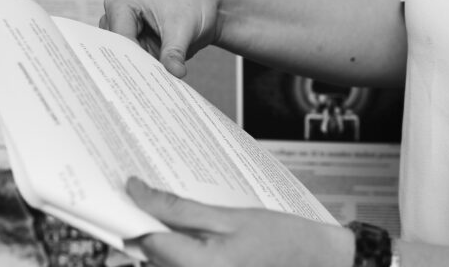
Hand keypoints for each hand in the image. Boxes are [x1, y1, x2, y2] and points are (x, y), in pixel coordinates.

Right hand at [101, 0, 220, 77]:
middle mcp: (118, 18)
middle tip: (143, 89)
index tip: (140, 79)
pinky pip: (138, 64)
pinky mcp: (140, 46)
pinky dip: (148, 74)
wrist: (209, 4)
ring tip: (151, 90)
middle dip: (132, 69)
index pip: (119, 38)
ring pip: (126, 60)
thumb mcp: (183, 28)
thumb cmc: (193, 3)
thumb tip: (175, 73)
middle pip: (118, 50)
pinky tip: (157, 86)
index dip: (129, 59)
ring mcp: (128, 33)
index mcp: (121, 3)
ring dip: (140, 73)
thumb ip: (174, 52)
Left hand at [126, 178, 353, 266]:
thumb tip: (141, 196)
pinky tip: (194, 236)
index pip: (148, 240)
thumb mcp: (231, 217)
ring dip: (163, 239)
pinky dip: (178, 251)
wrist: (316, 263)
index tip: (132, 189)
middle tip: (152, 198)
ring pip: (163, 262)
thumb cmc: (282, 239)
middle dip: (148, 225)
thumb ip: (182, 211)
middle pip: (151, 255)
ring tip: (181, 217)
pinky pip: (180, 266)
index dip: (136, 212)